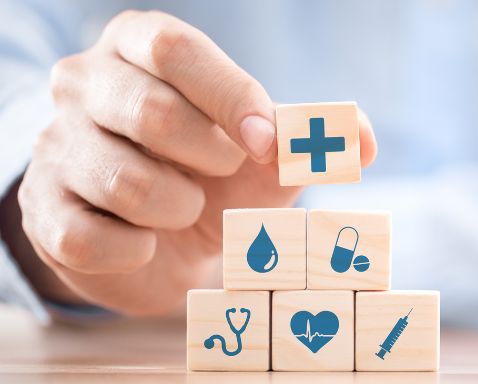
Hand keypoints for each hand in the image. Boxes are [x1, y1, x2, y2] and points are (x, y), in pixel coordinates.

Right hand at [16, 10, 376, 315]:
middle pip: (149, 111)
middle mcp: (84, 85)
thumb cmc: (216, 176)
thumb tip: (362, 139)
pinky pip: (92, 238)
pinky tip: (146, 240)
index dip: (230, 97)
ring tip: (185, 206)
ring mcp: (55, 147)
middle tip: (222, 173)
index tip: (266, 142)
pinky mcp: (44, 211)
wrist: (164, 238)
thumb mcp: (265, 152)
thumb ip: (309, 137)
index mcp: (139, 48)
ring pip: (124, 182)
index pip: (175, 49)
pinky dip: (139, 250)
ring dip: (178, 209)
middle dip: (209, 157)